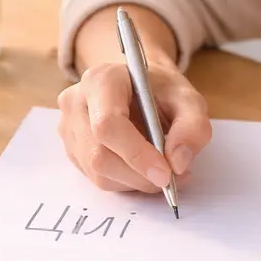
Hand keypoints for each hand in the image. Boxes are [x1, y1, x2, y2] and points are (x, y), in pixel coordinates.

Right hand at [57, 60, 211, 192]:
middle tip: (171, 178)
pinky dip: (125, 181)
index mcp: (101, 79)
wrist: (140, 87)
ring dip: (135, 181)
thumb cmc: (161, 91)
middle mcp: (76, 102)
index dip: (136, 154)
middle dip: (139, 175)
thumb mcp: (189, 100)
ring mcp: (69, 127)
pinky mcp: (71, 148)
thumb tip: (177, 163)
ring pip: (97, 172)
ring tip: (162, 169)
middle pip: (99, 154)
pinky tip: (142, 167)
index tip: (166, 174)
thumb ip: (192, 127)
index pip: (108, 124)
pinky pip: (96, 178)